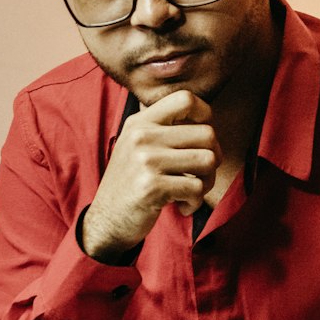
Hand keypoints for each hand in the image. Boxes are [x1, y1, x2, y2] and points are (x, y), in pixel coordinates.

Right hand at [81, 89, 219, 260]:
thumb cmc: (131, 184)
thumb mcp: (137, 146)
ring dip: (207, 181)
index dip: (205, 115)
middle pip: (207, 133)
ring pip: (208, 160)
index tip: (201, 139)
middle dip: (213, 157)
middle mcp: (142, 136)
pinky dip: (195, 202)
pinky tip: (182, 207)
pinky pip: (196, 188)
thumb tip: (208, 121)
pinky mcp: (151, 187)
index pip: (185, 98)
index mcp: (140, 122)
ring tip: (191, 191)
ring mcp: (146, 160)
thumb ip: (164, 129)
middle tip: (199, 174)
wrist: (106, 221)